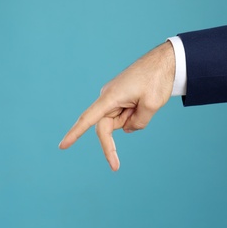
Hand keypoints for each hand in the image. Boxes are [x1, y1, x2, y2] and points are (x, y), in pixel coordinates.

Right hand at [58, 41, 175, 170]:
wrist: (164, 60)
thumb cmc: (157, 79)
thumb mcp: (152, 105)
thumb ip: (138, 123)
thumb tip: (127, 129)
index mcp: (110, 98)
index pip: (88, 119)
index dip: (74, 133)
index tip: (62, 146)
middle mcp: (108, 98)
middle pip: (105, 128)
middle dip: (111, 145)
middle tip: (115, 167)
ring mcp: (114, 98)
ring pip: (118, 122)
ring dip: (132, 120)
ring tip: (145, 103)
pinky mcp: (121, 97)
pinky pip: (124, 115)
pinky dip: (134, 115)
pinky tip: (143, 102)